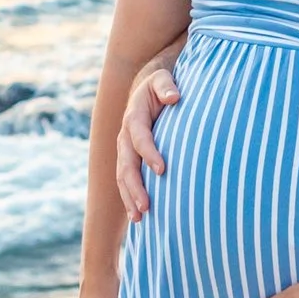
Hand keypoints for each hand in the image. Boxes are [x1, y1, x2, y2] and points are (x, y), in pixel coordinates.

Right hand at [114, 62, 180, 220]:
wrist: (146, 90)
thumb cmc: (160, 86)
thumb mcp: (162, 79)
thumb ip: (167, 86)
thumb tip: (175, 96)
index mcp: (134, 117)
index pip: (140, 138)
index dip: (150, 153)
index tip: (162, 170)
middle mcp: (125, 136)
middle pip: (127, 164)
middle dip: (135, 186)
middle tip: (146, 206)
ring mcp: (125, 150)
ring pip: (123, 177)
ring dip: (130, 197)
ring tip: (140, 218)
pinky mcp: (129, 159)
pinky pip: (125, 181)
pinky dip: (130, 198)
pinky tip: (138, 217)